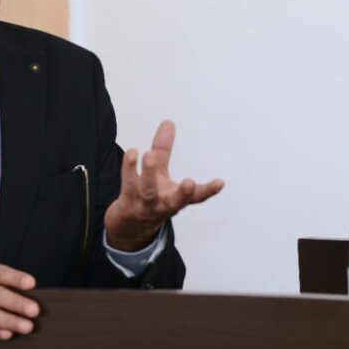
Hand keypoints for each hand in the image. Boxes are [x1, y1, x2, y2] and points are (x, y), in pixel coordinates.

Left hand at [104, 120, 223, 250]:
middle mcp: (163, 205)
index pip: (197, 197)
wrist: (128, 226)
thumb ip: (163, 149)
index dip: (209, 191)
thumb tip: (168, 122)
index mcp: (176, 199)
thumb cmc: (148, 197)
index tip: (220, 182)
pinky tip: (132, 153)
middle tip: (190, 182)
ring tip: (149, 155)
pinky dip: (129, 170)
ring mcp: (145, 206)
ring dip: (149, 173)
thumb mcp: (159, 174)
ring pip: (148, 191)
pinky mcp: (128, 204)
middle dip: (183, 193)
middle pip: (176, 201)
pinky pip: (129, 185)